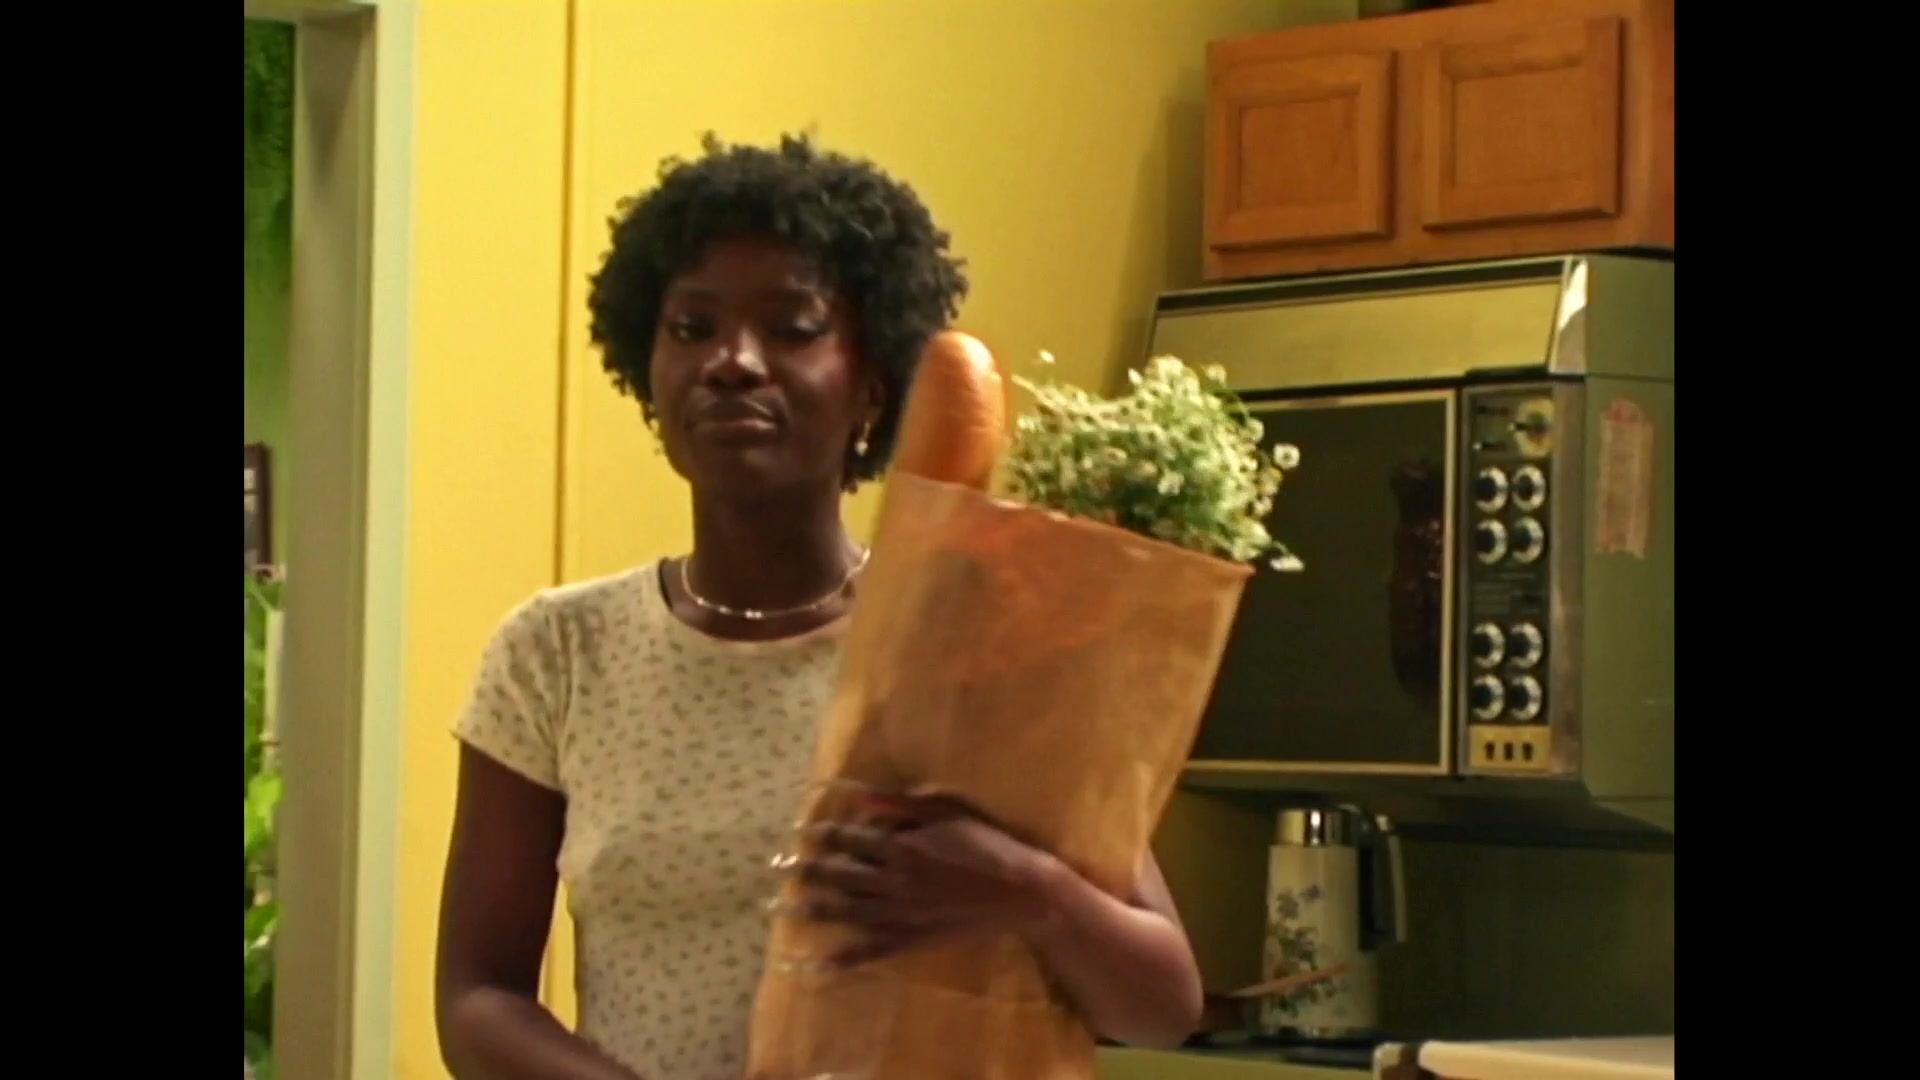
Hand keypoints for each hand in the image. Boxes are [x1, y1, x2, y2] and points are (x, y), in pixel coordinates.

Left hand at [793, 793, 1058, 966]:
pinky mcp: (914, 938)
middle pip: (843, 876)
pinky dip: (848, 957)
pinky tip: (824, 961)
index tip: (809, 834)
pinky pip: (874, 949)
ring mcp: (903, 914)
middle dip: (815, 871)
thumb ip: (903, 805)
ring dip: (819, 909)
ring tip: (793, 907)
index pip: (853, 840)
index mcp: (903, 848)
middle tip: (792, 869)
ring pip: (850, 911)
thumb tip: (862, 798)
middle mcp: (895, 882)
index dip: (828, 836)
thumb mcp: (948, 811)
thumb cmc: (987, 843)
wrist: (1019, 892)